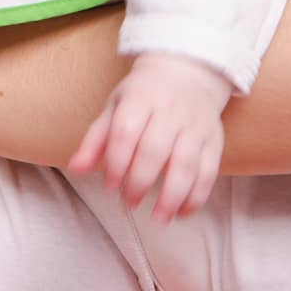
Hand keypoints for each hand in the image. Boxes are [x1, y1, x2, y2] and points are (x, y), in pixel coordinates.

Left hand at [68, 52, 230, 220]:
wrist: (188, 72)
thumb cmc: (143, 95)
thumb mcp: (115, 106)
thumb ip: (96, 139)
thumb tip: (76, 168)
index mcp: (140, 99)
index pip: (125, 132)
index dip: (116, 162)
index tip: (109, 185)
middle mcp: (170, 111)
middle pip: (155, 151)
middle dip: (139, 182)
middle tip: (128, 202)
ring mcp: (195, 126)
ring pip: (186, 165)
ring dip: (172, 196)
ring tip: (159, 218)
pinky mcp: (214, 140)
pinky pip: (208, 172)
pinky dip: (197, 196)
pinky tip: (182, 212)